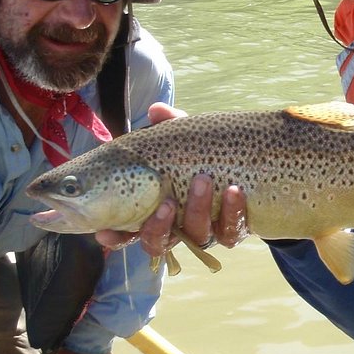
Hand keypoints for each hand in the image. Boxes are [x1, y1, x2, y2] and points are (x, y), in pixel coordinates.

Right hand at [95, 103, 249, 259]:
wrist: (249, 164)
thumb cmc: (202, 153)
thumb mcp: (184, 139)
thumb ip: (170, 126)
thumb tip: (156, 110)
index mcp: (154, 210)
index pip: (127, 233)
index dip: (114, 237)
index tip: (104, 231)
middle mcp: (177, 228)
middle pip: (158, 243)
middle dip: (159, 226)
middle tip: (166, 201)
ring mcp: (205, 231)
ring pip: (196, 236)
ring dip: (197, 210)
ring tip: (203, 179)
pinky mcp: (232, 230)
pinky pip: (230, 232)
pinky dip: (231, 211)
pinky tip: (233, 190)